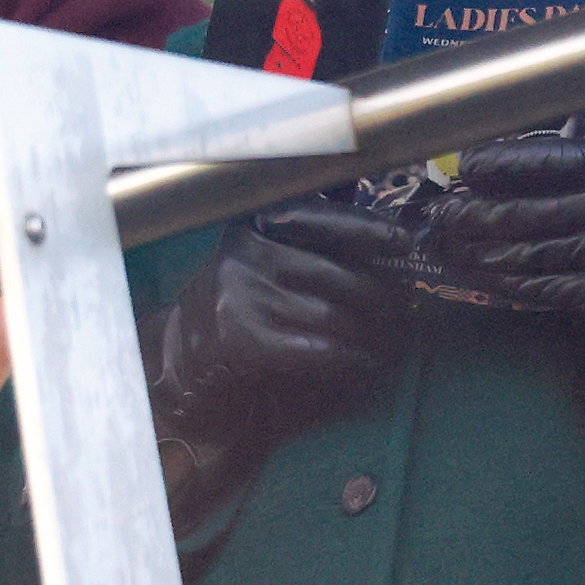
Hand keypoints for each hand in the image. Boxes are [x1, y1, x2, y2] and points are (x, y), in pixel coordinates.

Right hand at [150, 199, 413, 443]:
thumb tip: (384, 252)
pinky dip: (350, 359)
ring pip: (333, 314)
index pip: (322, 219)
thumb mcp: (259, 262)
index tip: (403, 243)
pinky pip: (318, 349)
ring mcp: (243, 296)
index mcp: (252, 225)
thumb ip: (306, 250)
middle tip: (406, 312)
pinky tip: (365, 364)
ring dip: (372, 334)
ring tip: (394, 343)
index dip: (368, 230)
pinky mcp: (246, 340)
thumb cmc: (236, 307)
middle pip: (337, 273)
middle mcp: (246, 254)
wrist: (178, 358)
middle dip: (381, 297)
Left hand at [419, 136, 584, 422]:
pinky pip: (546, 286)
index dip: (505, 162)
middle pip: (534, 211)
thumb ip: (565, 168)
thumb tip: (485, 172)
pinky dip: (507, 281)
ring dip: (482, 251)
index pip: (554, 160)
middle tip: (441, 214)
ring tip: (448, 245)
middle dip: (478, 213)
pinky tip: (478, 274)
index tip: (466, 165)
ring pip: (533, 252)